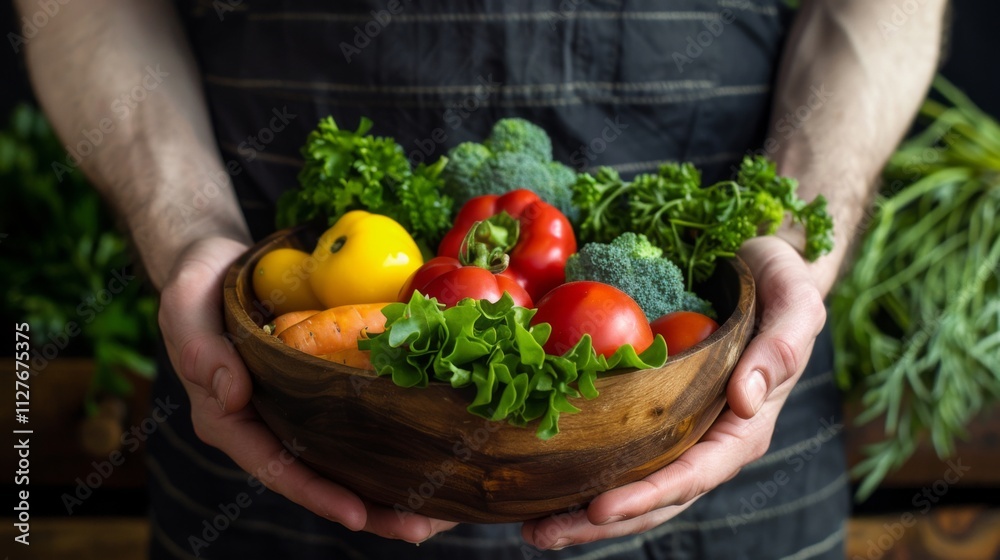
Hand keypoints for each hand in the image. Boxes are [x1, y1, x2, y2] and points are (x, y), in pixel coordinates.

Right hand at [158, 236, 457, 541]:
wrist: (215, 263)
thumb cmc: (194, 286)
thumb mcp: (186, 307)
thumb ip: (202, 352)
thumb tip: (233, 396)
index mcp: (228, 420)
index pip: (275, 466)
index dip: (316, 493)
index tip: (357, 514)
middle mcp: (263, 425)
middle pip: (317, 478)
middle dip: (367, 510)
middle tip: (418, 529)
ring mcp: (292, 410)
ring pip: (341, 460)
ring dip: (387, 488)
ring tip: (436, 512)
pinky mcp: (316, 391)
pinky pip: (353, 424)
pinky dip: (387, 443)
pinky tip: (427, 455)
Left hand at [521, 236, 828, 548]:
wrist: (764, 269)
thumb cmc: (783, 285)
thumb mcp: (796, 306)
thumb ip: (780, 351)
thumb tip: (747, 399)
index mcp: (744, 428)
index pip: (694, 475)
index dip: (647, 496)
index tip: (599, 509)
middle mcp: (708, 441)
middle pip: (654, 499)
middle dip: (598, 523)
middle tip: (539, 534)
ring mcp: (679, 432)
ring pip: (630, 485)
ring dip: (580, 513)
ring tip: (530, 528)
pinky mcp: (654, 413)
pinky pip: (618, 450)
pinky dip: (581, 471)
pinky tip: (539, 481)